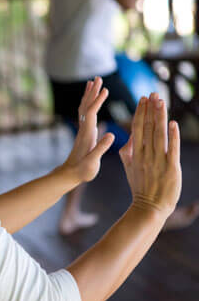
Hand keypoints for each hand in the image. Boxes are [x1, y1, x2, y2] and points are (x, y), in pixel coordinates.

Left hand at [59, 76, 114, 183]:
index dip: (98, 100)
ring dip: (89, 95)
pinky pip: (86, 114)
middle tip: (98, 77)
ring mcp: (83, 130)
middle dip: (92, 91)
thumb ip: (101, 148)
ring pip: (85, 108)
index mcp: (87, 134)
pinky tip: (92, 102)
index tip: (105, 89)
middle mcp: (83, 129)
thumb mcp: (93, 161)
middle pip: (86, 106)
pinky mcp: (84, 133)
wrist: (70, 175)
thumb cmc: (82, 171)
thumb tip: (111, 134)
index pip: (92, 112)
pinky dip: (89, 104)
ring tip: (92, 82)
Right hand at [119, 93, 181, 218]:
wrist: (148, 207)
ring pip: (158, 135)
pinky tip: (173, 123)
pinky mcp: (171, 168)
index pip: (136, 128)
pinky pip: (172, 149)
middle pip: (147, 127)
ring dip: (159, 117)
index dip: (140, 112)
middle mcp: (145, 155)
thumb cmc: (140, 187)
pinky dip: (173, 136)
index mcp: (134, 154)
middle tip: (153, 93)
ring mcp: (158, 161)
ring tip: (161, 101)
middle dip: (150, 109)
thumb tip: (127, 140)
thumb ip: (127, 153)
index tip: (143, 99)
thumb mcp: (129, 168)